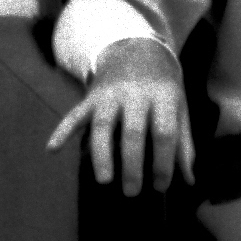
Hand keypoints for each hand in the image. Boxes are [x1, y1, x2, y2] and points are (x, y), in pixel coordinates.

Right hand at [47, 41, 194, 195]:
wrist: (137, 49)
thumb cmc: (162, 87)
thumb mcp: (179, 107)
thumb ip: (183, 143)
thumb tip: (189, 181)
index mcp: (163, 97)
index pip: (165, 132)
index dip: (164, 161)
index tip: (160, 186)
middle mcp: (136, 95)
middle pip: (134, 131)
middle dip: (132, 164)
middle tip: (132, 192)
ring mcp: (110, 95)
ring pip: (104, 125)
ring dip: (102, 154)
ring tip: (104, 180)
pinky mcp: (90, 97)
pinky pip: (75, 115)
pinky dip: (62, 131)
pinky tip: (52, 149)